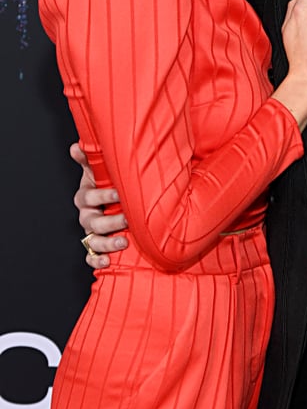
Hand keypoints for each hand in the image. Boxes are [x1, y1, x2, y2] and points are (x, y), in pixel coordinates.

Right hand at [70, 142, 127, 268]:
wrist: (119, 202)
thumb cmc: (109, 184)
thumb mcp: (100, 171)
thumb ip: (90, 159)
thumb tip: (76, 146)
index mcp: (87, 197)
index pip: (88, 197)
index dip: (102, 196)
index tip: (119, 193)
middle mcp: (88, 216)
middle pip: (91, 221)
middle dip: (110, 221)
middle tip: (128, 218)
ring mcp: (92, 233)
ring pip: (92, 241)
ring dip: (106, 243)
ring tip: (123, 241)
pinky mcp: (97, 248)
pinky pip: (92, 257)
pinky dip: (97, 261)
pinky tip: (108, 262)